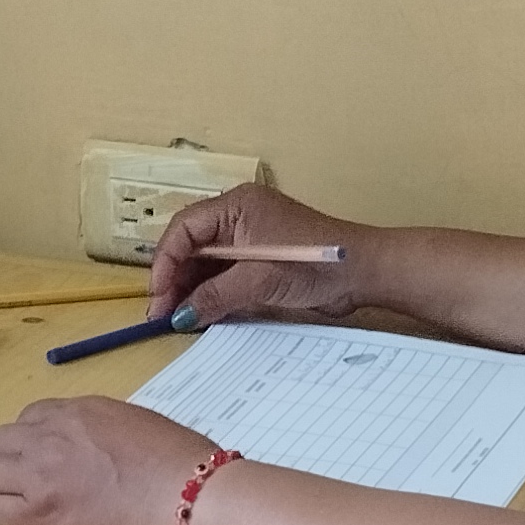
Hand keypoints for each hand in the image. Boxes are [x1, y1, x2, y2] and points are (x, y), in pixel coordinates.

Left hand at [0, 395, 220, 524]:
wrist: (192, 499)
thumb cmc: (182, 463)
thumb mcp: (135, 422)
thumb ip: (99, 428)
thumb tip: (89, 445)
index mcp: (77, 410)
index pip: (29, 418)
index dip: (34, 440)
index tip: (48, 458)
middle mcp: (50, 434)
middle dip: (10, 460)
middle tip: (32, 483)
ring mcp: (41, 474)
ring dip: (0, 486)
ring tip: (26, 503)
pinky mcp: (42, 514)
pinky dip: (10, 517)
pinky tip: (35, 523)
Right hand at [150, 183, 369, 325]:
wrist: (366, 272)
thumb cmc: (316, 263)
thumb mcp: (260, 280)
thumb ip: (216, 296)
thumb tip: (180, 316)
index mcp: (235, 206)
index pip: (184, 229)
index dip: (165, 262)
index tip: (159, 296)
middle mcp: (237, 217)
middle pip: (191, 246)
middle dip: (174, 279)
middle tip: (162, 314)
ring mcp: (248, 238)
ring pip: (205, 262)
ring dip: (190, 289)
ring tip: (178, 318)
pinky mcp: (259, 259)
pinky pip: (223, 274)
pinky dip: (211, 292)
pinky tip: (201, 313)